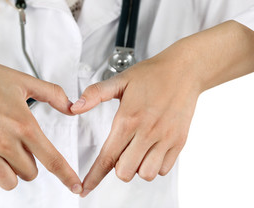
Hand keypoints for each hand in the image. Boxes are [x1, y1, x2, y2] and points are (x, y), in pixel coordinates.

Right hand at [0, 46, 81, 192]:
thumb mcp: (25, 81)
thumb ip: (53, 94)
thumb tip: (71, 108)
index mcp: (24, 125)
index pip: (52, 159)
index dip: (67, 176)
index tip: (75, 186)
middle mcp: (5, 142)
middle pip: (30, 173)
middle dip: (30, 162)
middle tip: (20, 145)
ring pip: (8, 182)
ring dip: (11, 171)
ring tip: (5, 153)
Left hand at [71, 53, 200, 196]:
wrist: (184, 71)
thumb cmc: (151, 75)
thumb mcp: (120, 80)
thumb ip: (95, 94)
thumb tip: (74, 107)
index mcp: (129, 119)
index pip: (108, 157)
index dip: (94, 176)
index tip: (85, 188)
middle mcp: (147, 132)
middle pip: (125, 172)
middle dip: (117, 167)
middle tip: (120, 151)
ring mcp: (165, 139)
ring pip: (146, 174)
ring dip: (137, 167)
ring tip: (136, 149)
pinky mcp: (179, 142)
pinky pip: (164, 169)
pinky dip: (154, 165)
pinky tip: (151, 149)